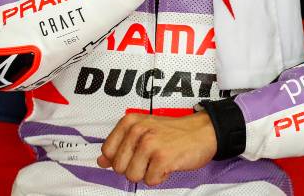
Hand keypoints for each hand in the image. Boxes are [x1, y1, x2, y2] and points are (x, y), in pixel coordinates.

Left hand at [97, 111, 216, 185]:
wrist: (203, 131)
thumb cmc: (174, 132)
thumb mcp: (143, 131)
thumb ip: (120, 145)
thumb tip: (101, 161)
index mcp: (130, 122)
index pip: (107, 151)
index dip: (121, 158)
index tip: (135, 153)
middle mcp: (138, 130)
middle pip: (119, 167)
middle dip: (135, 167)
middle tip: (151, 157)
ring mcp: (150, 143)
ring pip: (133, 176)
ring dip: (148, 173)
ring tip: (160, 159)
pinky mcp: (163, 158)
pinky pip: (150, 181)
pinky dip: (160, 177)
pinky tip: (169, 164)